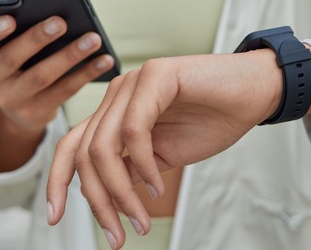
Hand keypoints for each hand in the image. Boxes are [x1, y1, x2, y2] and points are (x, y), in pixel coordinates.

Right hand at [0, 15, 114, 171]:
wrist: (19, 109)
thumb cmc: (20, 62)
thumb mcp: (9, 47)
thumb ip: (20, 29)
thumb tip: (56, 7)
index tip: (10, 19)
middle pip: (12, 59)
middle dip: (36, 39)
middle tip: (60, 22)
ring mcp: (13, 99)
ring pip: (42, 76)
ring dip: (70, 55)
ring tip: (93, 39)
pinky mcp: (36, 112)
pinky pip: (65, 91)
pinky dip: (86, 73)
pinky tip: (104, 60)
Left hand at [45, 50, 282, 248]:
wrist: (254, 92)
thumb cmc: (213, 118)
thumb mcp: (163, 156)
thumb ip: (131, 169)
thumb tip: (104, 196)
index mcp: (115, 111)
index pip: (73, 146)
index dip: (58, 181)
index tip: (55, 217)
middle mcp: (118, 95)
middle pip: (84, 152)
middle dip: (97, 201)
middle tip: (117, 236)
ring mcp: (133, 82)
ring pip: (103, 145)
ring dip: (120, 192)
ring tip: (140, 219)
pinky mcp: (155, 75)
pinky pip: (133, 130)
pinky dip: (142, 165)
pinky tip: (157, 184)